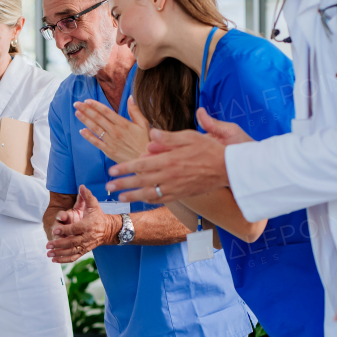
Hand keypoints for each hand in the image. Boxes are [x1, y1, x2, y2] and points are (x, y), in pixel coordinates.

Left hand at [46, 185, 118, 262]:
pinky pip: (74, 257)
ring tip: (49, 254)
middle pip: (72, 242)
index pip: (75, 229)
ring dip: (60, 254)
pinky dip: (64, 260)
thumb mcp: (94, 204)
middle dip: (59, 244)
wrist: (109, 230)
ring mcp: (86, 245)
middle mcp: (87, 237)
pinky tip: (54, 260)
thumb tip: (81, 185)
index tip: (55, 229)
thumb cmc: (98, 216)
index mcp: (88, 225)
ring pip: (72, 251)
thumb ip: (87, 196)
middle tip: (48, 244)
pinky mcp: (84, 250)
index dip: (65, 230)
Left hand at [75, 95, 149, 163]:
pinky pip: (96, 142)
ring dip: (85, 120)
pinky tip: (81, 131)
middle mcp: (115, 131)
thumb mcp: (144, 124)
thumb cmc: (146, 141)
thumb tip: (130, 97)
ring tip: (77, 113)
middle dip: (86, 110)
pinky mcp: (108, 151)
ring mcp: (111, 141)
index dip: (95, 105)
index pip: (106, 111)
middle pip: (98, 118)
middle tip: (76, 104)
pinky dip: (88, 136)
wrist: (145, 160)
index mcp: (123, 123)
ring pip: (95, 129)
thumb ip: (135, 111)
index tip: (87, 100)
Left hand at [108, 108, 246, 202]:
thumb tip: (151, 135)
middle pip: (141, 181)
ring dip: (133, 196)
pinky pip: (163, 200)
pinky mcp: (182, 194)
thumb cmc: (208, 149)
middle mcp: (169, 175)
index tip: (112, 170)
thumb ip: (168, 138)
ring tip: (120, 198)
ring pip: (149, 193)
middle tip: (108, 186)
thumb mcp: (189, 136)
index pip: (141, 164)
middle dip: (123, 184)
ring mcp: (175, 187)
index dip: (125, 168)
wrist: (227, 168)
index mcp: (169, 159)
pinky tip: (142, 200)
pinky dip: (150, 200)